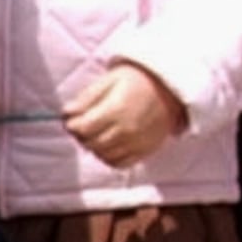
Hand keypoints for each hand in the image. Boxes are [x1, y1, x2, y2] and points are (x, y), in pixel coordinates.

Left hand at [62, 61, 186, 167]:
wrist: (173, 87)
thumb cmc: (140, 79)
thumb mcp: (111, 79)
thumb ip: (87, 97)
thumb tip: (67, 113)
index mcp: (116, 110)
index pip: (81, 129)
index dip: (72, 123)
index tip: (73, 117)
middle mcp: (126, 130)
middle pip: (90, 143)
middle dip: (82, 134)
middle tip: (85, 123)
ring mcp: (137, 142)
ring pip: (102, 155)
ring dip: (95, 146)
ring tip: (99, 132)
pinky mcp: (145, 150)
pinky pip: (119, 163)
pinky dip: (110, 157)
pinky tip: (111, 144)